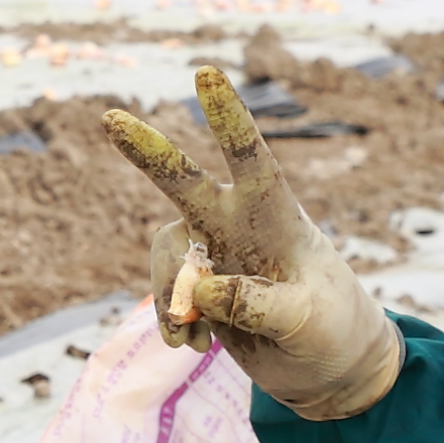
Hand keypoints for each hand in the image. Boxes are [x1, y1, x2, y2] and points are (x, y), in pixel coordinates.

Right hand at [96, 63, 401, 418]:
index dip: (227, 117)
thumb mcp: (306, 321)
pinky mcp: (200, 288)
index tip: (206, 74)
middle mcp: (239, 226)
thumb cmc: (334, 331)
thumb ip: (257, 303)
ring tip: (189, 340)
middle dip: (147, 152)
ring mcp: (217, 255)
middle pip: (185, 181)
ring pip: (166, 254)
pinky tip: (192, 346)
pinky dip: (170, 319)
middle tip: (109, 119)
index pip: (250, 159)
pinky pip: (166, 293)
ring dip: (168, 296)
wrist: (331, 369)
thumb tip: (199, 291)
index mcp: (277, 219)